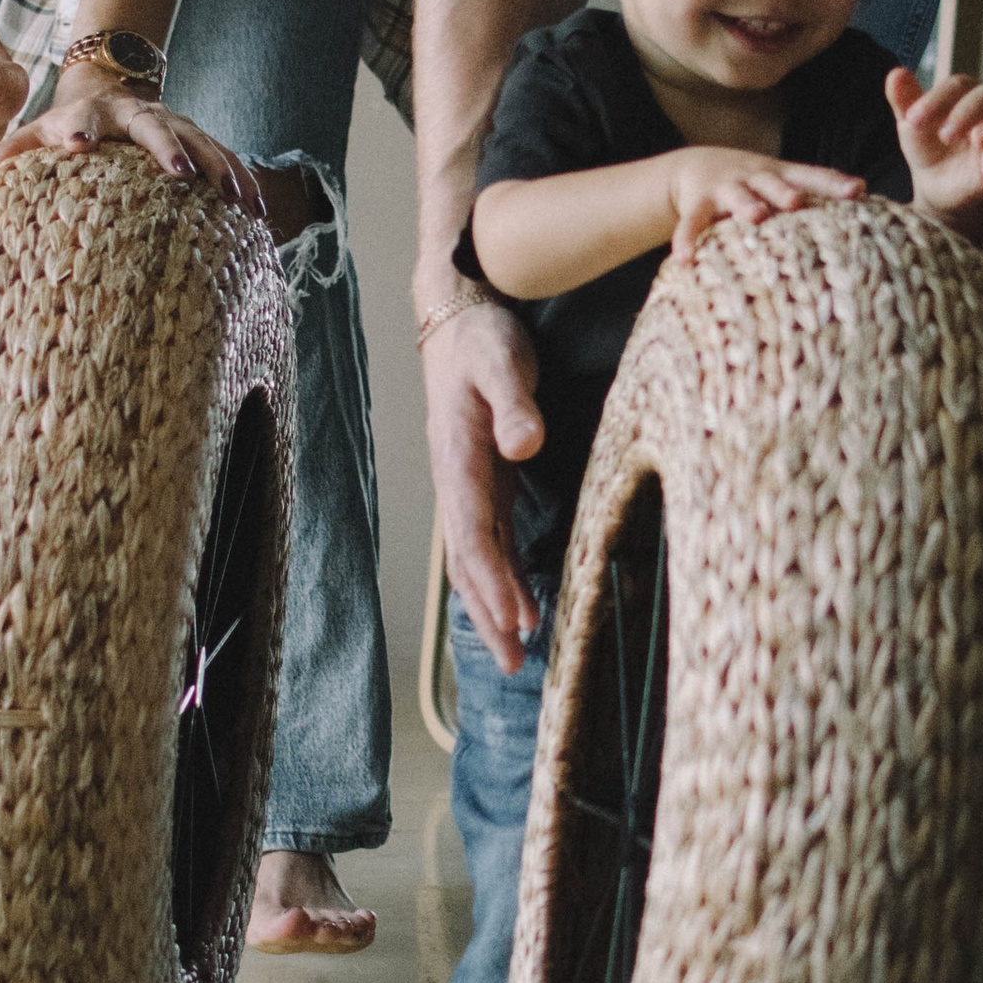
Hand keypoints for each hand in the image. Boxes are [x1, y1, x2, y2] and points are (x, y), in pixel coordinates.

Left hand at [0, 70, 268, 219]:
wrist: (108, 89)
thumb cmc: (67, 126)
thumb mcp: (38, 132)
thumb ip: (12, 152)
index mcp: (92, 116)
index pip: (82, 121)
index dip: (78, 131)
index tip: (78, 145)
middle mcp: (137, 116)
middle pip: (155, 128)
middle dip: (168, 149)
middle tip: (181, 174)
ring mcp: (172, 124)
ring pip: (201, 141)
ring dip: (221, 168)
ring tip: (239, 199)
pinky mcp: (196, 139)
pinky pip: (223, 158)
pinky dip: (242, 180)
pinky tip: (258, 210)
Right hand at [422, 293, 544, 676]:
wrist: (458, 318)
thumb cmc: (482, 337)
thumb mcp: (501, 360)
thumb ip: (514, 403)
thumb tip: (524, 445)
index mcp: (459, 459)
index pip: (474, 534)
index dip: (492, 582)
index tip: (514, 621)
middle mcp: (458, 482)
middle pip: (469, 562)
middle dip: (489, 614)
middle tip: (511, 665)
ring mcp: (469, 486)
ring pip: (477, 560)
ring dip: (494, 605)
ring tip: (516, 652)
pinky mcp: (485, 482)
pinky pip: (490, 543)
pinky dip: (503, 579)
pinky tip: (524, 608)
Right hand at [665, 150, 867, 260]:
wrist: (697, 165)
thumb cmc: (755, 183)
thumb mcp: (782, 183)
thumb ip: (815, 195)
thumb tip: (868, 209)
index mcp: (780, 175)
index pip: (812, 177)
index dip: (834, 183)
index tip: (858, 190)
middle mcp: (755, 178)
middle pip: (773, 182)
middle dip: (785, 191)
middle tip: (797, 201)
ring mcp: (725, 188)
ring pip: (737, 196)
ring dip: (746, 205)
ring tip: (754, 217)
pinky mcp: (697, 203)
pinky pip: (691, 223)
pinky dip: (686, 240)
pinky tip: (683, 261)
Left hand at [885, 67, 982, 228]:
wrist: (933, 185)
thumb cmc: (927, 146)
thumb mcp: (911, 126)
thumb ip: (905, 101)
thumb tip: (895, 73)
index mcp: (966, 95)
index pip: (958, 86)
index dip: (936, 99)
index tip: (911, 119)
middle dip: (968, 112)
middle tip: (944, 135)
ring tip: (978, 141)